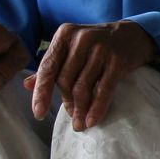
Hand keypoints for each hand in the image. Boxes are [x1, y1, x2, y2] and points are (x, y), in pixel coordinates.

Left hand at [25, 21, 158, 130]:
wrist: (132, 36)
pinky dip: (97, 108)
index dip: (42, 92)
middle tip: (72, 117)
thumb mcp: (72, 49)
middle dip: (67, 102)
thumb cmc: (97, 45)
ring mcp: (101, 50)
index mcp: (64, 35)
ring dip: (81, 109)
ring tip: (81, 123)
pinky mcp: (118, 61)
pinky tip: (93, 120)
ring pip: (84, 87)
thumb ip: (52, 65)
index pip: (48, 67)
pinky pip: (104, 90)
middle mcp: (81, 40)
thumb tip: (27, 85)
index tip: (38, 113)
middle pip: (66, 79)